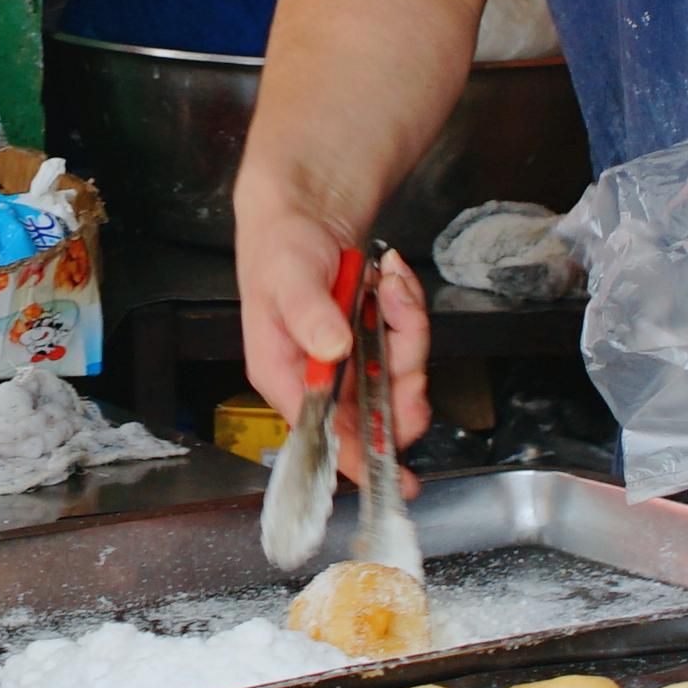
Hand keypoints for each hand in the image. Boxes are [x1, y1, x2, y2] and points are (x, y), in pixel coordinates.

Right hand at [238, 209, 430, 462]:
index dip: (360, 458)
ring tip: (390, 285)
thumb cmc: (279, 247)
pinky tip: (392, 282)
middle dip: (402, 379)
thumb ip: (308, 314)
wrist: (303, 212)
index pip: (324, 433)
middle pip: (374, 413)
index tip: (395, 474)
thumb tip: (333, 350)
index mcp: (284, 377)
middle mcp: (318, 381)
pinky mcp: (370, 345)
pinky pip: (407, 344)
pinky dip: (409, 311)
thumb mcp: (288, 276)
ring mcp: (349, 364)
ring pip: (399, 376)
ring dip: (407, 329)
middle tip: (405, 332)